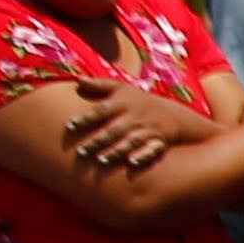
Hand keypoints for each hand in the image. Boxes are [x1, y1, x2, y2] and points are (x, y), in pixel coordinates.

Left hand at [52, 75, 205, 171]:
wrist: (173, 115)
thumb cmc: (139, 102)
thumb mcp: (121, 89)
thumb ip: (99, 85)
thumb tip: (77, 79)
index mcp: (123, 103)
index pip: (101, 110)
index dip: (86, 118)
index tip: (70, 126)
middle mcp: (135, 116)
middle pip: (113, 130)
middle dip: (98, 141)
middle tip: (81, 152)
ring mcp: (148, 129)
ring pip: (130, 141)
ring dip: (116, 151)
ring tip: (101, 161)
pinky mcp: (159, 141)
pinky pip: (152, 150)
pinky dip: (143, 156)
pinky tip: (132, 163)